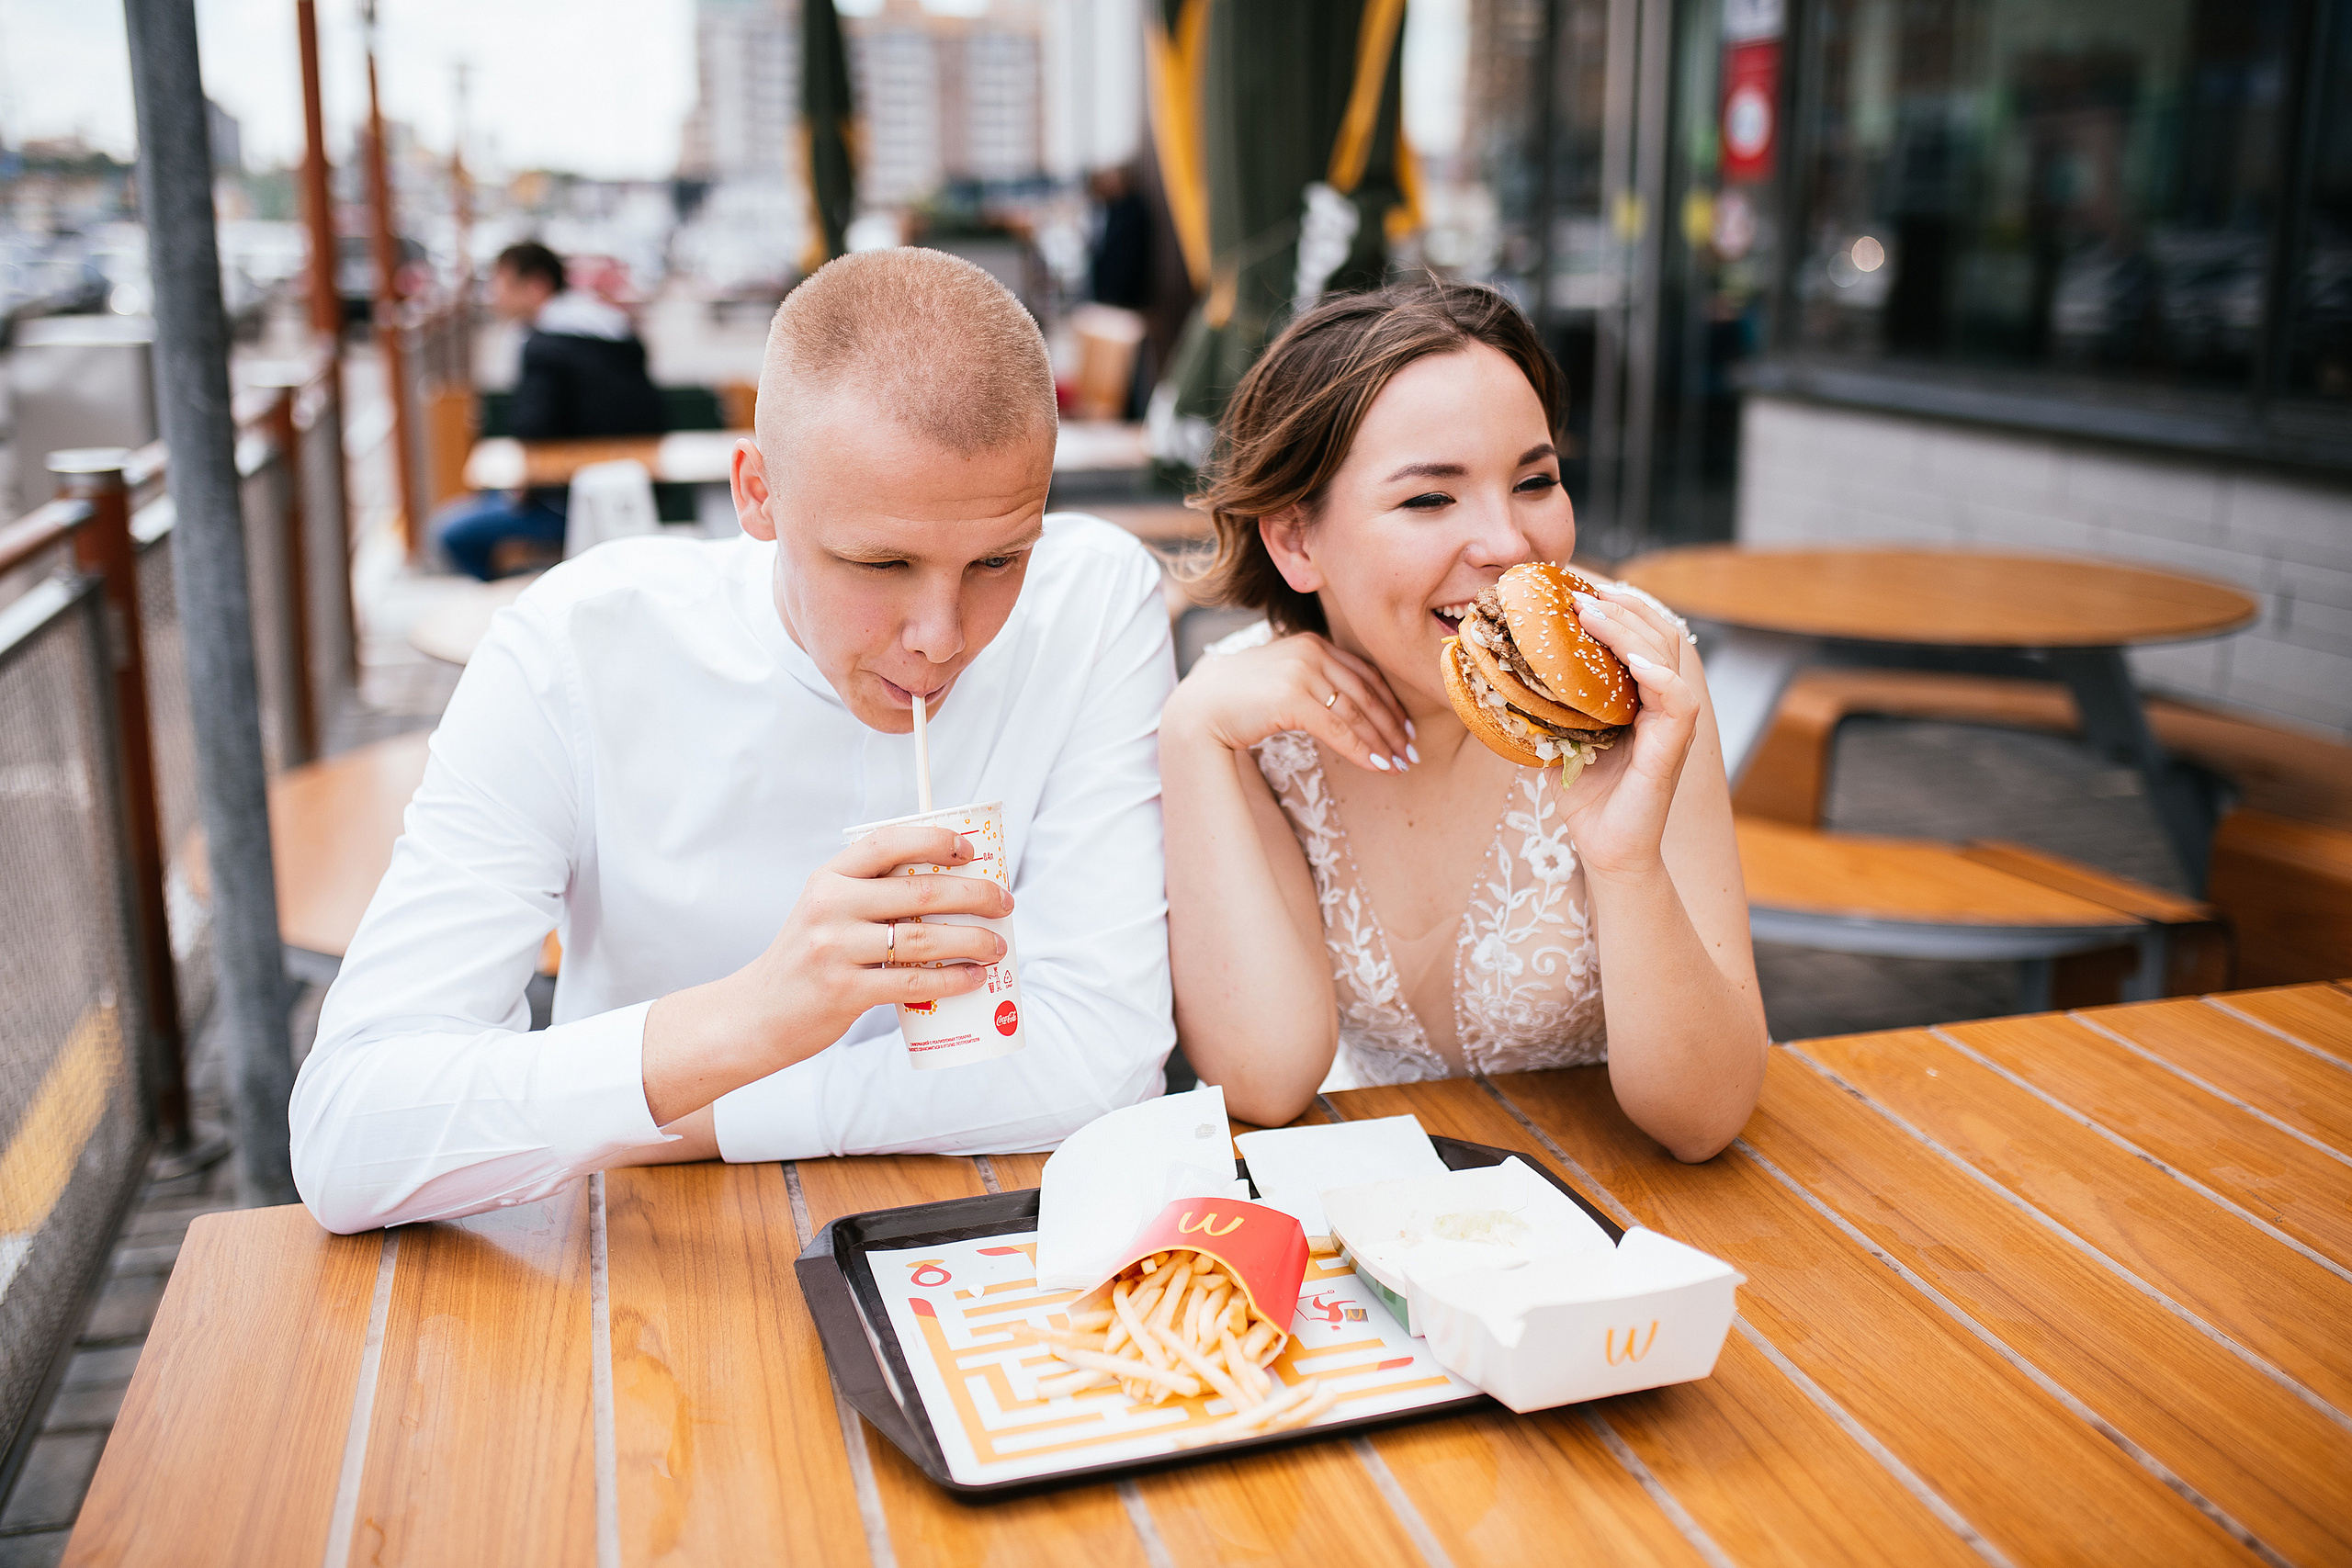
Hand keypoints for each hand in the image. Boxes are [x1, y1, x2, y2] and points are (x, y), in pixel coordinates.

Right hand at [641, 825, 1011, 1123]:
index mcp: (829, 876)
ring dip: (972, 940)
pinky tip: (972, 978)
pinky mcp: (844, 991)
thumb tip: (951, 888)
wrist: (757, 1013)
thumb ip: (871, 894)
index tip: (970, 850)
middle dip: (974, 894)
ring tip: (998, 947)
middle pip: (919, 891)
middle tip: (1004, 903)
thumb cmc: (809, 958)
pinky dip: (951, 978)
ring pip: (923, 937)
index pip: (887, 842)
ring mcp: (835, 948)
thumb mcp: (826, 911)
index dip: (935, 840)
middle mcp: (830, 906)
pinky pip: (913, 982)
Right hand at [1161, 631, 1415, 773]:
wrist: (1198, 708)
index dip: (1390, 702)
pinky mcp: (1292, 697)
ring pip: (1357, 712)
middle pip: (1367, 693)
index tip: (1405, 728)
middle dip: (1393, 726)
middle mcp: (1311, 651)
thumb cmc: (1237, 701)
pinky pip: (1338, 729)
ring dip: (1382, 742)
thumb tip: (1343, 709)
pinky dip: (1362, 750)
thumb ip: (1311, 683)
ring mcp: (1301, 672)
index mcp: (1312, 643)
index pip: (1364, 673)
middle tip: (1410, 752)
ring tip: (1398, 764)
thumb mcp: (1281, 680)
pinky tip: (1378, 766)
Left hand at [1555, 585, 1702, 880]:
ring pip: (1666, 657)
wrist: (1606, 851)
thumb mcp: (1558, 740)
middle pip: (1656, 634)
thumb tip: (1501, 677)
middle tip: (1582, 594)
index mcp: (1639, 696)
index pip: (1640, 635)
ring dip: (1631, 629)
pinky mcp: (1672, 749)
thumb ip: (1544, 707)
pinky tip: (1633, 661)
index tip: (1579, 590)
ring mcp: (1671, 725)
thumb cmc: (1587, 798)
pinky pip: (1677, 701)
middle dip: (1621, 606)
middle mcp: (1661, 704)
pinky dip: (1658, 676)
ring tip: (1594, 613)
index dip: (1616, 608)